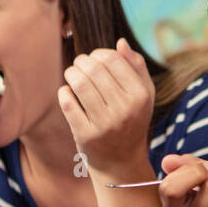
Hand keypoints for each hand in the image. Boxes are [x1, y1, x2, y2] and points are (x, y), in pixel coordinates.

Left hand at [58, 38, 154, 177]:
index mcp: (140, 96)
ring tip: (72, 75)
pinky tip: (67, 93)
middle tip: (79, 65)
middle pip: (94, 69)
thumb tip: (121, 43)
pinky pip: (67, 102)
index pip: (113, 59)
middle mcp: (125, 110)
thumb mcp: (143, 96)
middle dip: (81, 62)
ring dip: (71, 73)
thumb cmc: (131, 121)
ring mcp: (105, 124)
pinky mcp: (86, 135)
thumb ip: (136, 68)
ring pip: (79, 83)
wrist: (121, 163)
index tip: (94, 60)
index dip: (98, 54)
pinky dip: (64, 93)